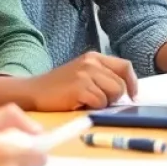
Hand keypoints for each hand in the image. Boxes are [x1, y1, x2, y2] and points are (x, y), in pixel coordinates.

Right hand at [20, 53, 137, 110]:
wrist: (33, 92)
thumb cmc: (60, 87)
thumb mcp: (83, 73)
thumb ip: (102, 77)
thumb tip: (127, 92)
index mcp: (94, 57)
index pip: (125, 66)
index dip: (132, 83)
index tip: (133, 96)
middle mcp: (91, 62)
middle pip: (120, 84)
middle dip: (114, 98)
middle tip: (98, 102)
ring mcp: (85, 74)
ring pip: (113, 93)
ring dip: (103, 103)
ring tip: (88, 102)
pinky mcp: (80, 87)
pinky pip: (100, 102)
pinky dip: (93, 108)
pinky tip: (80, 105)